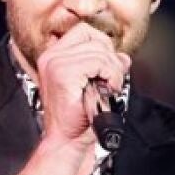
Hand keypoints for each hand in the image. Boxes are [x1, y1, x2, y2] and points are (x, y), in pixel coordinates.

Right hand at [35, 22, 130, 147]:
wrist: (68, 143)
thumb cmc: (78, 121)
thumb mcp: (94, 87)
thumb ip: (106, 67)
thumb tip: (122, 58)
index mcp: (54, 57)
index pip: (85, 32)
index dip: (103, 46)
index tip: (107, 68)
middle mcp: (51, 57)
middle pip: (94, 38)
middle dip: (111, 59)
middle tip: (110, 81)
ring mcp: (55, 64)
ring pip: (99, 51)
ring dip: (113, 71)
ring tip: (108, 89)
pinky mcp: (63, 74)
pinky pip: (98, 62)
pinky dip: (110, 76)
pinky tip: (107, 90)